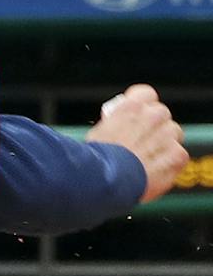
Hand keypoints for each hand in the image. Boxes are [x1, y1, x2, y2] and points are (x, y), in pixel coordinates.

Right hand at [87, 84, 186, 202]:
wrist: (105, 182)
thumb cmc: (95, 160)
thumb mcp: (98, 132)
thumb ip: (117, 123)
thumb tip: (120, 125)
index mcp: (131, 107)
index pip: (146, 94)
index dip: (142, 105)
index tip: (137, 115)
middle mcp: (152, 116)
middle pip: (161, 114)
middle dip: (154, 125)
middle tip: (141, 141)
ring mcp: (167, 135)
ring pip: (174, 133)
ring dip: (164, 143)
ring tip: (148, 158)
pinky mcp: (177, 155)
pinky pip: (179, 154)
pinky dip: (169, 162)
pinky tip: (154, 170)